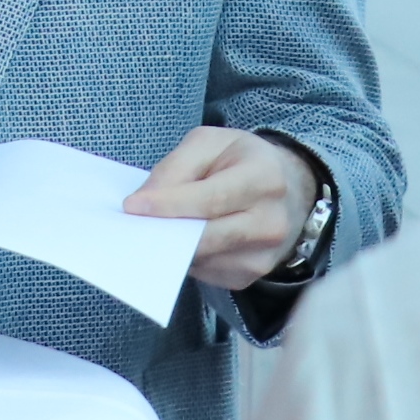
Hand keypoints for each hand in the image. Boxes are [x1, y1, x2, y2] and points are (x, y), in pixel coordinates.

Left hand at [125, 127, 318, 290]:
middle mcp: (271, 222)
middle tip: (130, 224)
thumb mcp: (211, 143)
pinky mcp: (249, 275)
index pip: (211, 198)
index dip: (169, 205)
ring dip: (171, 246)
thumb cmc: (242, 161)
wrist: (289, 189)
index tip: (133, 206)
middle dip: (164, 230)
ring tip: (151, 229)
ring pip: (201, 258)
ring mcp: (263, 256)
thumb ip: (177, 166)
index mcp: (265, 178)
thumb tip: (146, 200)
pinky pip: (205, 271)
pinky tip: (178, 241)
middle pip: (206, 236)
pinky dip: (185, 258)